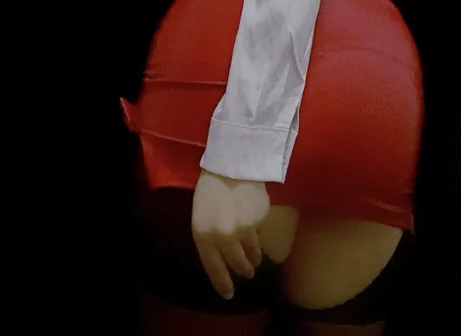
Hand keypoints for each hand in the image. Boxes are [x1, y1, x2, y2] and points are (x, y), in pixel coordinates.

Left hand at [191, 169, 269, 299]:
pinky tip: (253, 220)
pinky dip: (257, 232)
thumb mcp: (200, 217)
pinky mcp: (259, 221)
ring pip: (251, 252)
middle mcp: (224, 238)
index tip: (229, 295)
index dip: (223, 283)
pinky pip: (258, 232)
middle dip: (243, 270)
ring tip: (255, 259)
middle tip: (248, 273)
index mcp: (204, 237)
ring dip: (253, 257)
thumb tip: (222, 255)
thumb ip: (208, 238)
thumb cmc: (210, 190)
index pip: (214, 268)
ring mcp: (244, 230)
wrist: (231, 166)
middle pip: (237, 264)